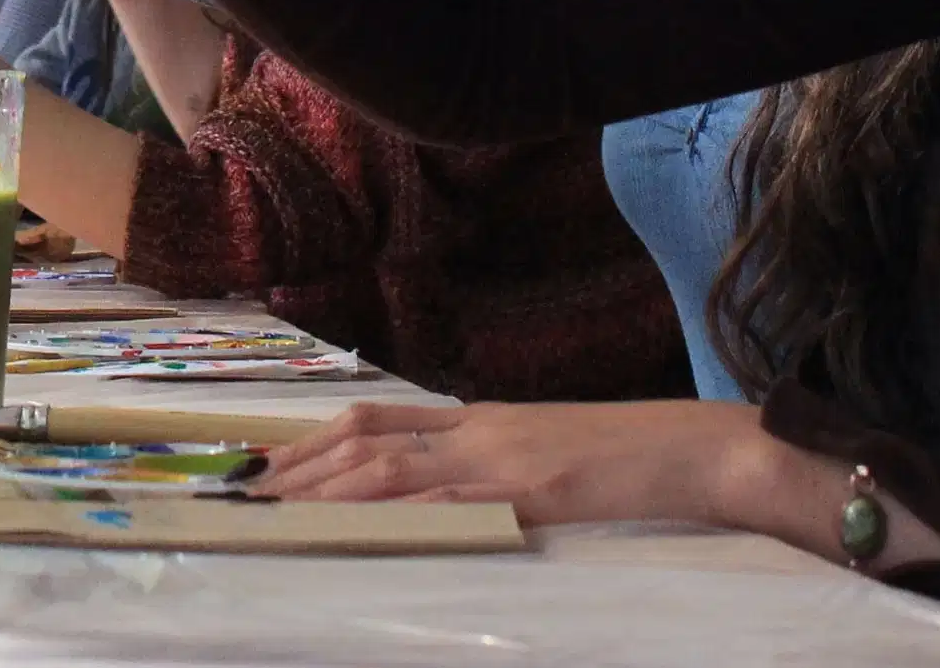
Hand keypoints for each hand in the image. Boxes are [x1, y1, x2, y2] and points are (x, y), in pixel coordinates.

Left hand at [250, 399, 764, 525]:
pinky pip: (453, 499)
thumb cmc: (621, 455)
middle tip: (252, 492)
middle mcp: (475, 429)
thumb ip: (485, 461)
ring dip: (330, 487)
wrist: (687, 447)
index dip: (316, 438)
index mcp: (476, 417)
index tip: (270, 462)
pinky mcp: (529, 489)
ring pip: (393, 465)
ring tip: (283, 508)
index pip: (376, 417)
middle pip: (366, 439)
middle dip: (303, 466)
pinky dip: (403, 511)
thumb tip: (435, 488)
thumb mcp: (539, 449)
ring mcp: (499, 457)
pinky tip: (366, 523)